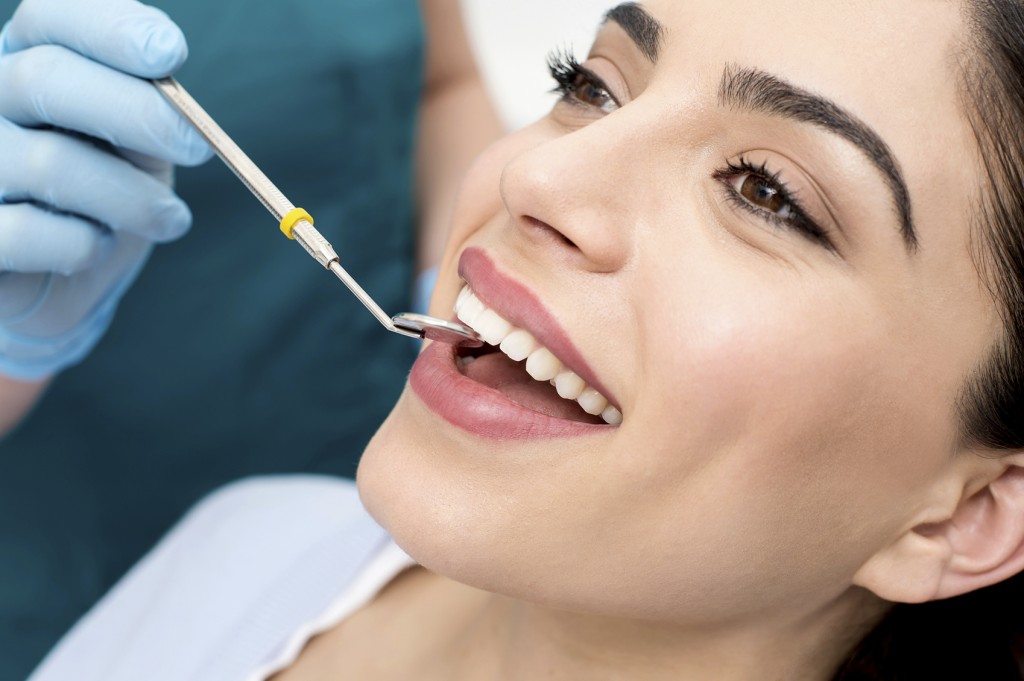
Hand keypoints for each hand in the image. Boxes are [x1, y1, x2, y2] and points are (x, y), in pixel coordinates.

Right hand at [0, 0, 210, 379]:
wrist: (61, 271)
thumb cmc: (106, 190)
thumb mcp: (136, 142)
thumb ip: (150, 112)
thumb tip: (181, 111)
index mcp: (24, 60)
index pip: (53, 17)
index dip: (112, 30)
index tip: (171, 54)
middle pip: (46, 78)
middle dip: (137, 111)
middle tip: (198, 148)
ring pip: (50, 163)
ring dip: (132, 197)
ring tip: (171, 218)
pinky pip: (30, 233)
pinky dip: (82, 245)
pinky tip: (97, 245)